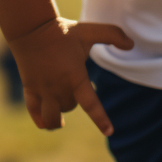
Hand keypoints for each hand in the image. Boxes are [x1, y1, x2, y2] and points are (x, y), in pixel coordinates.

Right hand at [7, 16, 133, 135]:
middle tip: (74, 87)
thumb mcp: (90, 31)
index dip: (101, 120)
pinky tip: (45, 122)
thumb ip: (113, 35)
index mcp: (75, 77)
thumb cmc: (63, 31)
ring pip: (52, 117)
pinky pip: (35, 113)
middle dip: (75, 102)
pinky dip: (41, 121)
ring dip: (58, 119)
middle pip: (71, 107)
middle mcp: (58, 88)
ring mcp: (42, 91)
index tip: (109, 132)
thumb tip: (132, 45)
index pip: (91, 105)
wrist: (31, 29)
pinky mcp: (29, 90)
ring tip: (60, 119)